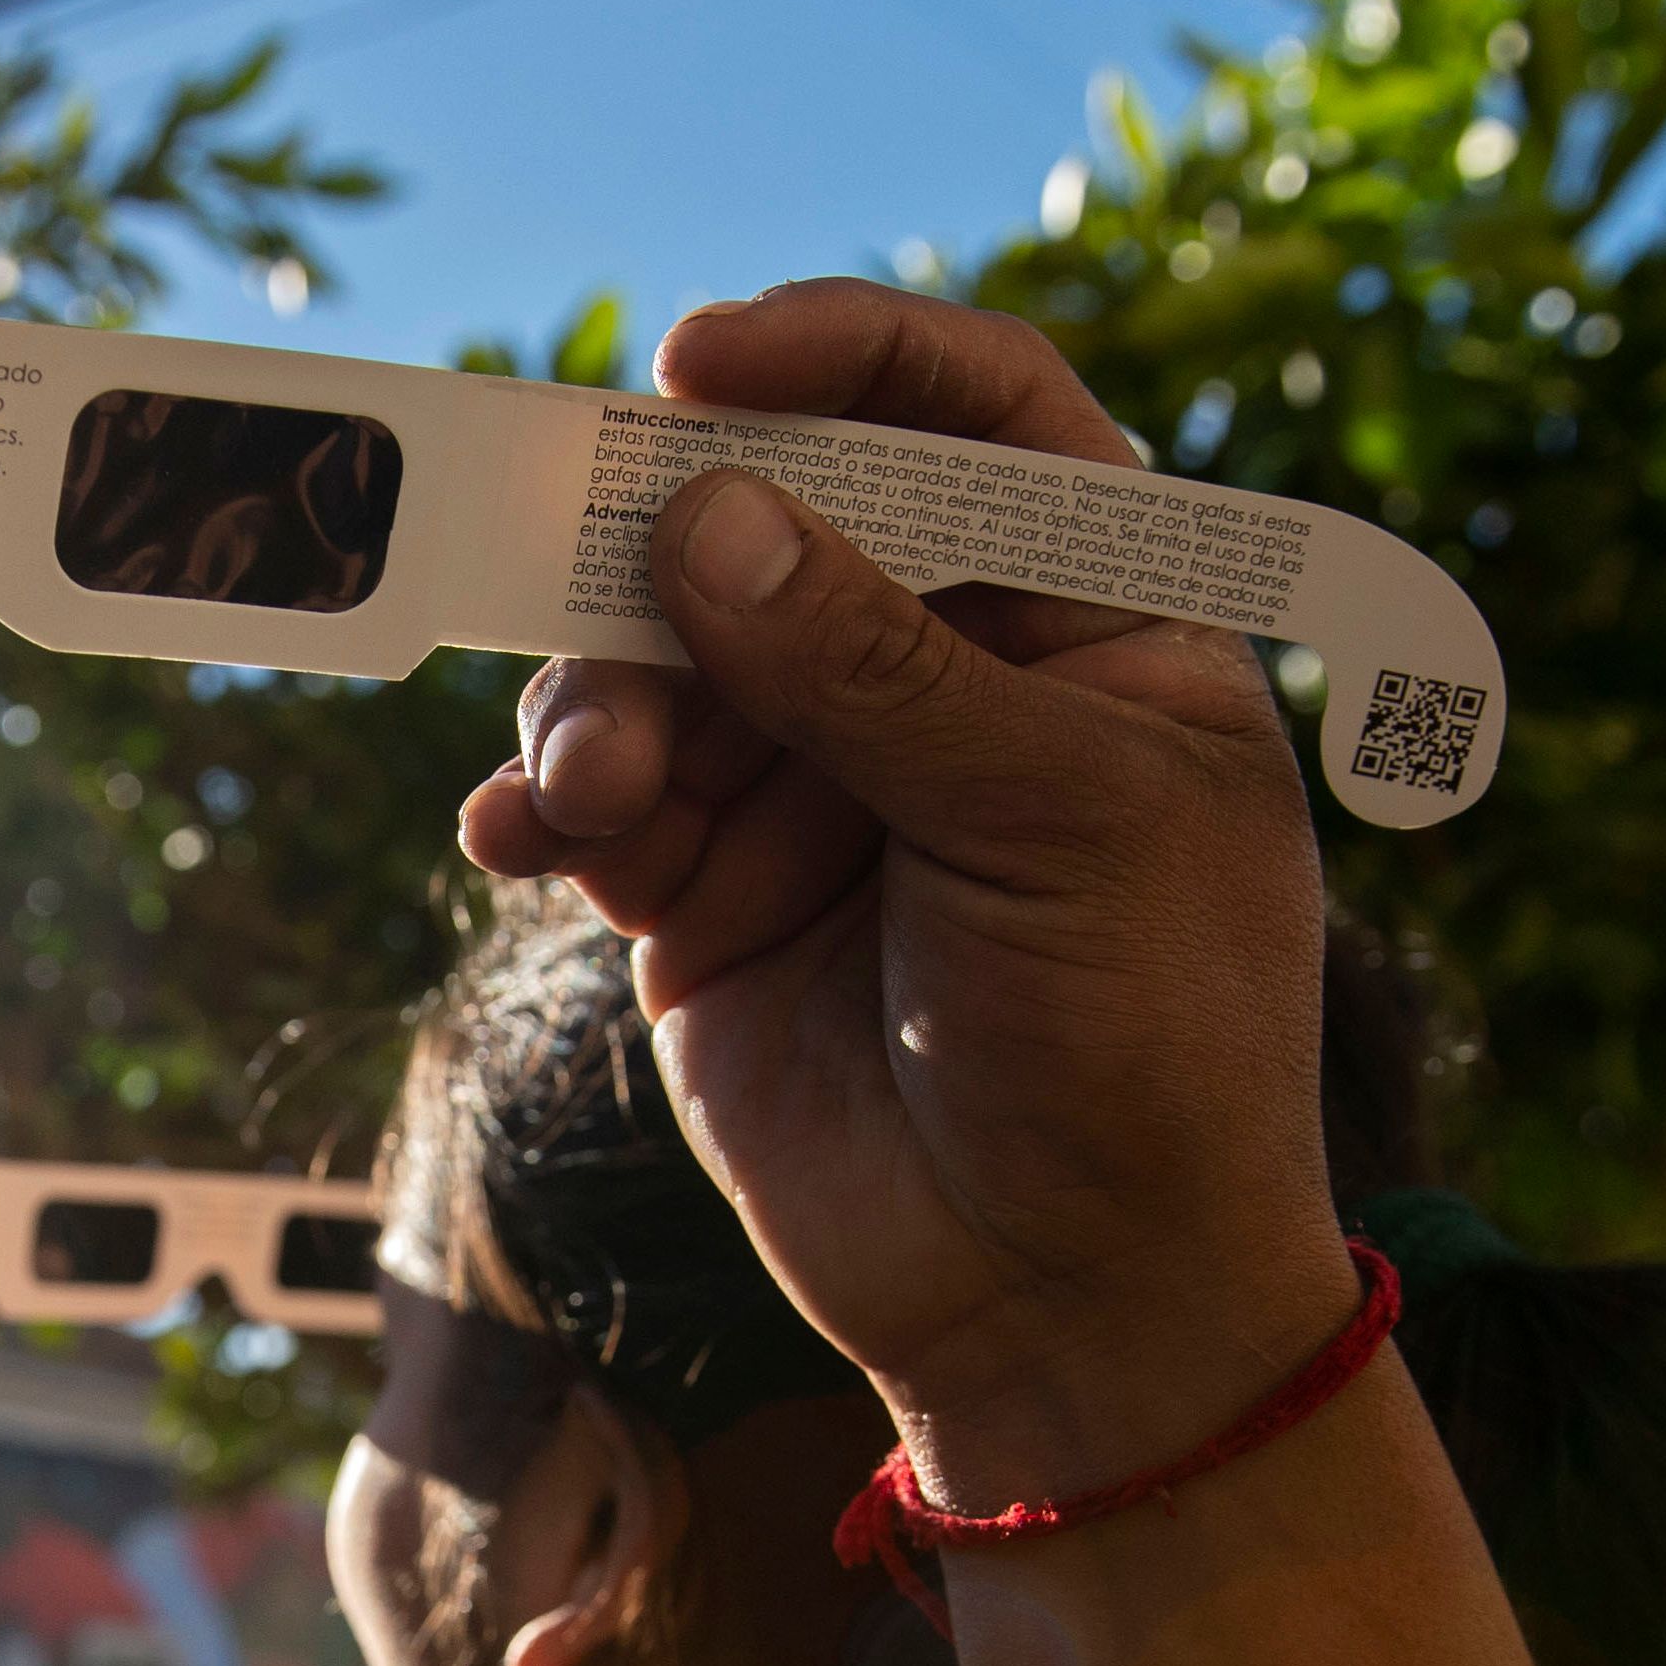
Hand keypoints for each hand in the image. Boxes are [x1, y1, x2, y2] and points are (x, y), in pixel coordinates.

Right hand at [460, 280, 1351, 1502]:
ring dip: (600, 710)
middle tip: (597, 607)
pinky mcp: (706, 897)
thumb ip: (879, 672)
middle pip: (769, 524)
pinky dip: (540, 807)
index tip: (703, 362)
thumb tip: (708, 518)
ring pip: (656, 660)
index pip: (973, 413)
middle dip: (666, 563)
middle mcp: (942, 673)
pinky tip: (518, 842)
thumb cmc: (1147, 1050)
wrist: (1074, 1308)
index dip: (844, 357)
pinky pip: (592, 804)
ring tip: (593, 807)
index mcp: (1090, 614)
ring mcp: (814, 783)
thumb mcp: (1056, 827)